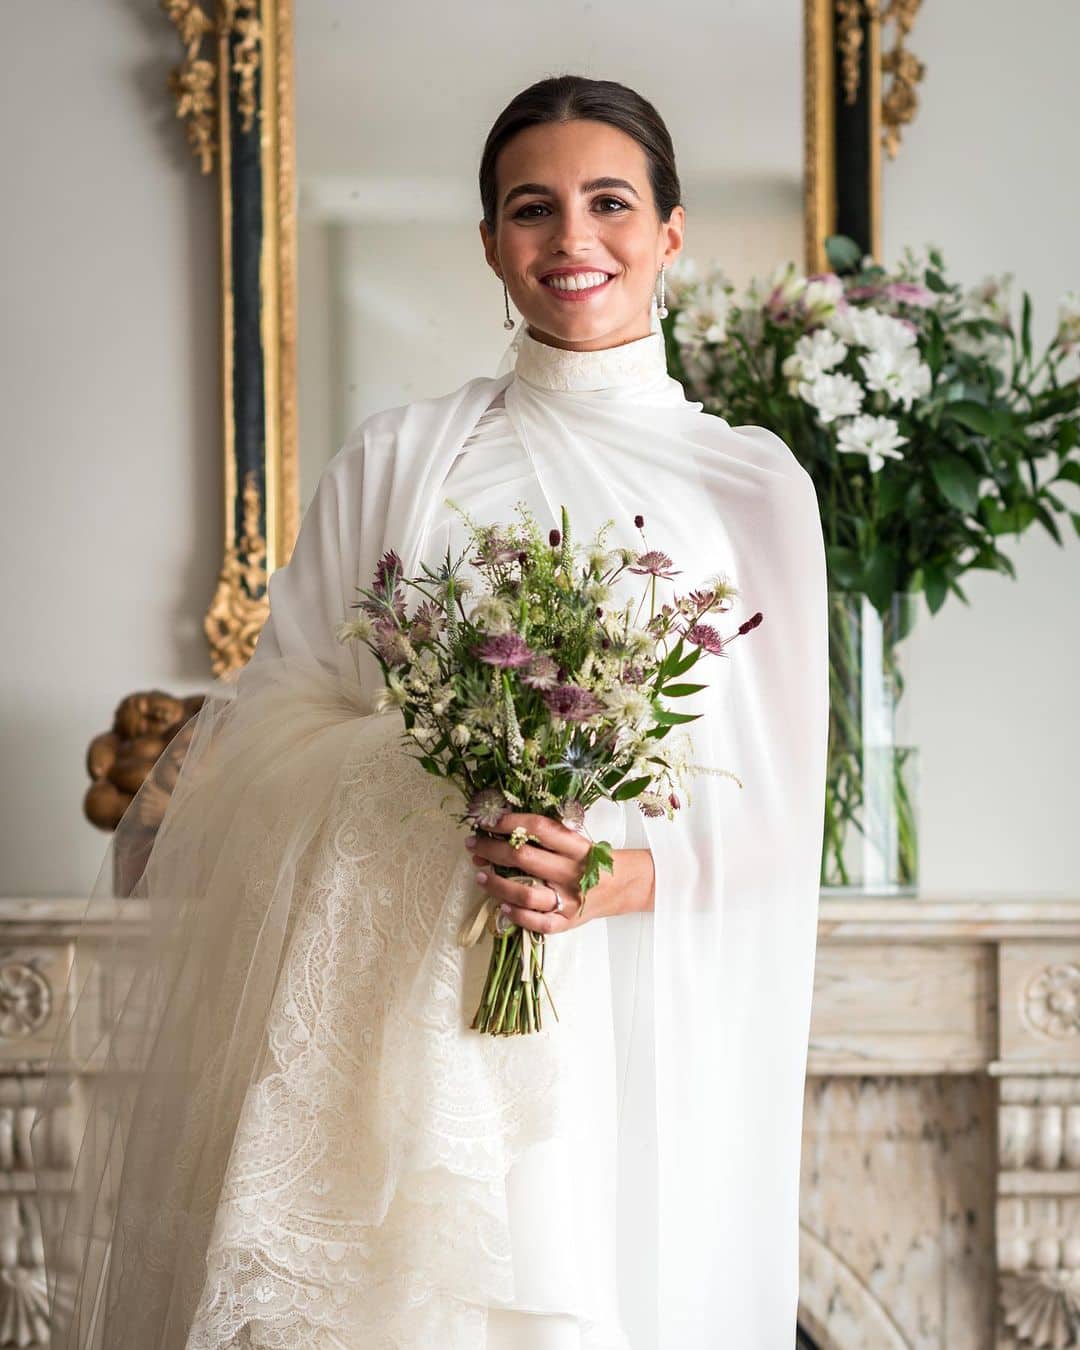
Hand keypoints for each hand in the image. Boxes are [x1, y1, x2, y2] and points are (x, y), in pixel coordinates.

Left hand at [464, 811, 653, 934]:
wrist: (624, 886)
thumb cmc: (592, 859)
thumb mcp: (577, 840)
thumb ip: (548, 835)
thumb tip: (503, 828)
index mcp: (577, 846)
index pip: (539, 828)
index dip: (510, 822)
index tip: (488, 820)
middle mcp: (573, 872)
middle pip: (525, 858)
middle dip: (492, 849)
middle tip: (474, 844)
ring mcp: (569, 900)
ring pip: (525, 893)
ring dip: (496, 883)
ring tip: (480, 874)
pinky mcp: (567, 922)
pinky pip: (537, 922)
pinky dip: (516, 915)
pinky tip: (501, 906)